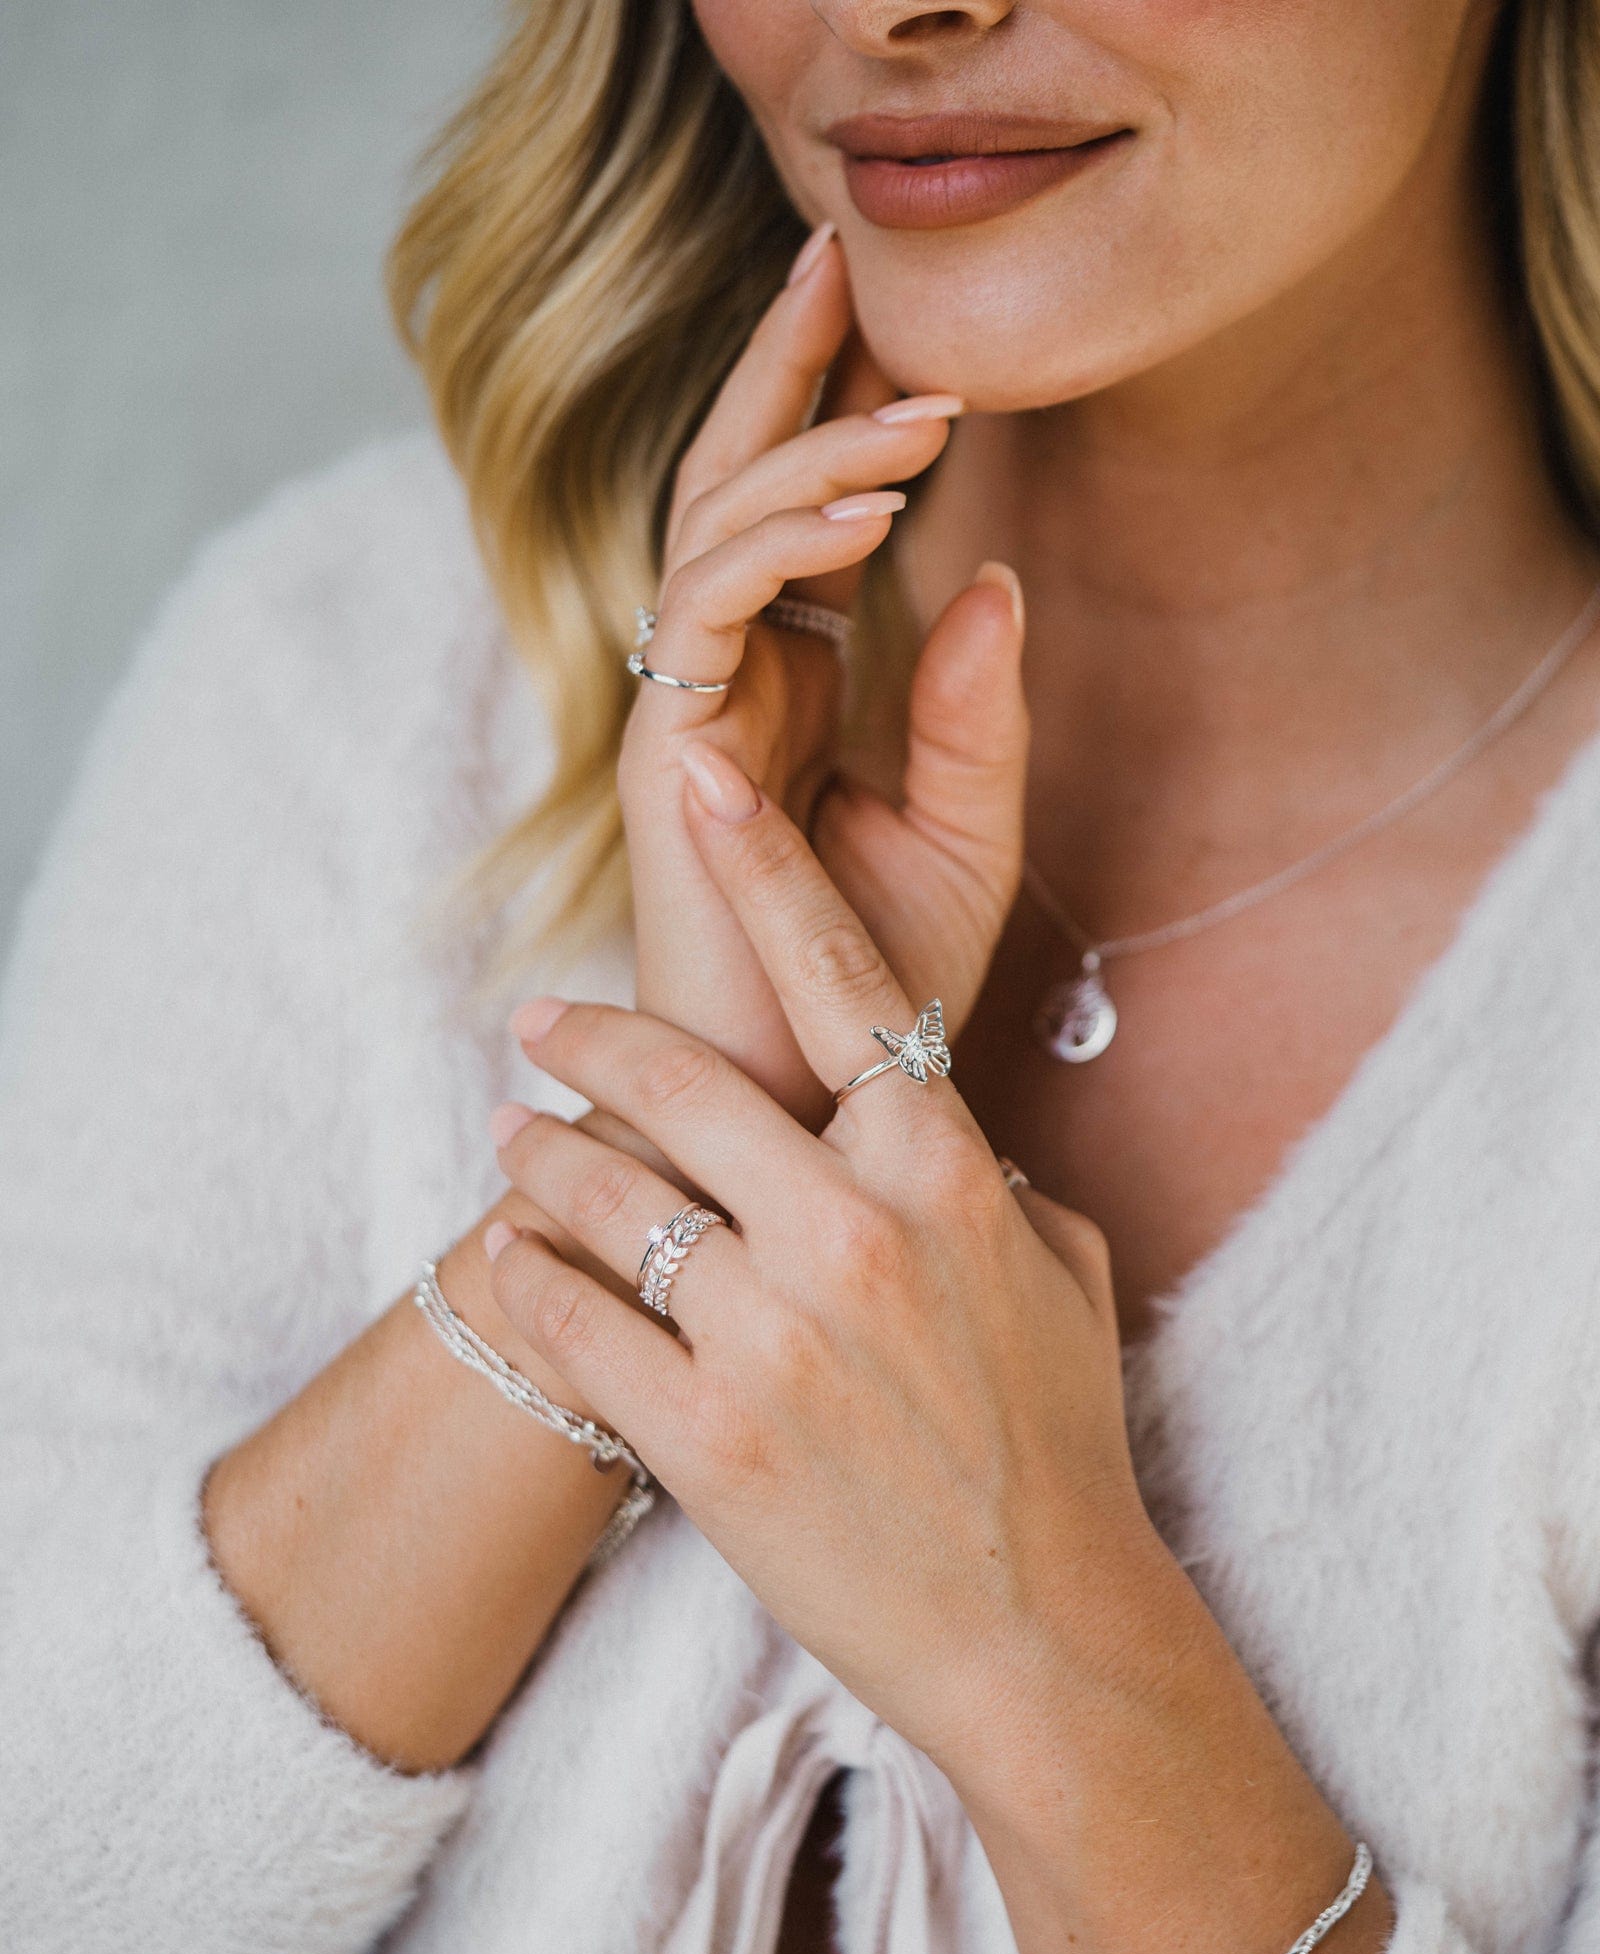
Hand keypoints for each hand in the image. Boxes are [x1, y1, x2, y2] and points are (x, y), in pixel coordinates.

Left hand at [493, 746, 1148, 1768]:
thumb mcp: (1056, 1271)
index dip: (762, 865)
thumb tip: (918, 1123)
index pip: (838, 976)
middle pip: (677, 1078)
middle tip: (538, 1020)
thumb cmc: (1054, 1440)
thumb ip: (978, 1174)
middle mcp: (852, 1228)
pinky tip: (508, 1255)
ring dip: (540, 1152)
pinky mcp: (704, 1437)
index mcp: (944, 1167)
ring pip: (604, 1192)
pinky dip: (526, 1275)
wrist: (1041, 1625)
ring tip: (512, 1138)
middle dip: (586, 1036)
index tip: (701, 784)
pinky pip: (575, 1320)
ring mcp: (771, 1333)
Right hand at [621, 222, 1028, 1124]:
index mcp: (793, 683)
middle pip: (731, 484)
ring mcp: (687, 708)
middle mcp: (730, 679)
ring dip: (811, 456)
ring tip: (918, 416)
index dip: (827, 405)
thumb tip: (993, 576)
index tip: (887, 313)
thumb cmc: (878, 987)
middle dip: (780, 369)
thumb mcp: (966, 833)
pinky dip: (783, 547)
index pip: (794, 513)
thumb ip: (975, 710)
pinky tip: (880, 514)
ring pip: (713, 530)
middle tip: (838, 258)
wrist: (806, 1105)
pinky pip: (706, 610)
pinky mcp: (666, 750)